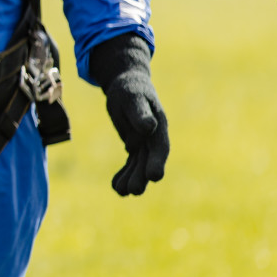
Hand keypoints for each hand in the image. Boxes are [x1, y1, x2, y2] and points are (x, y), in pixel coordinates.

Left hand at [103, 68, 169, 195]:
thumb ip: (140, 114)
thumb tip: (149, 128)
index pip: (160, 147)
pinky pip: (131, 163)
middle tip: (133, 191)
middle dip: (142, 176)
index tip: (154, 177)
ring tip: (120, 191)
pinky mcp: (135, 146)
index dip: (158, 162)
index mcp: (158, 126)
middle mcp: (154, 137)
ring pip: (139, 164)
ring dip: (132, 178)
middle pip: (150, 160)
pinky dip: (124, 173)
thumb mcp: (132, 99)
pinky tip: (115, 185)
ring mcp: (145, 143)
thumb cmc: (130, 90)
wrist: (128, 85)